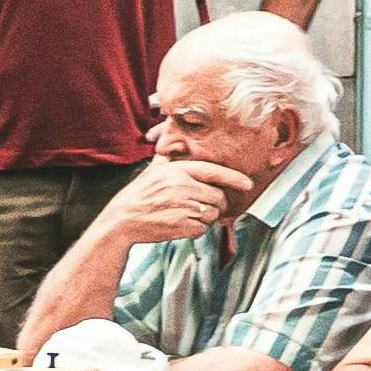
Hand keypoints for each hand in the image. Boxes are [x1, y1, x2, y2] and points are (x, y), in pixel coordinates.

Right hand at [104, 156, 258, 244]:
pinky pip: (202, 229)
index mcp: (177, 170)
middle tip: (203, 205)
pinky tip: (183, 225)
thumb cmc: (139, 195)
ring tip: (188, 214)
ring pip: (212, 214)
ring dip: (206, 217)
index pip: (213, 171)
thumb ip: (168, 156)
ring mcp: (182, 206)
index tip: (247, 184)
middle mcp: (181, 186)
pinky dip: (197, 230)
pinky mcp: (181, 225)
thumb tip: (174, 141)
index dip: (233, 178)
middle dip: (216, 203)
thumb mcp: (153, 170)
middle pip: (218, 196)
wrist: (122, 219)